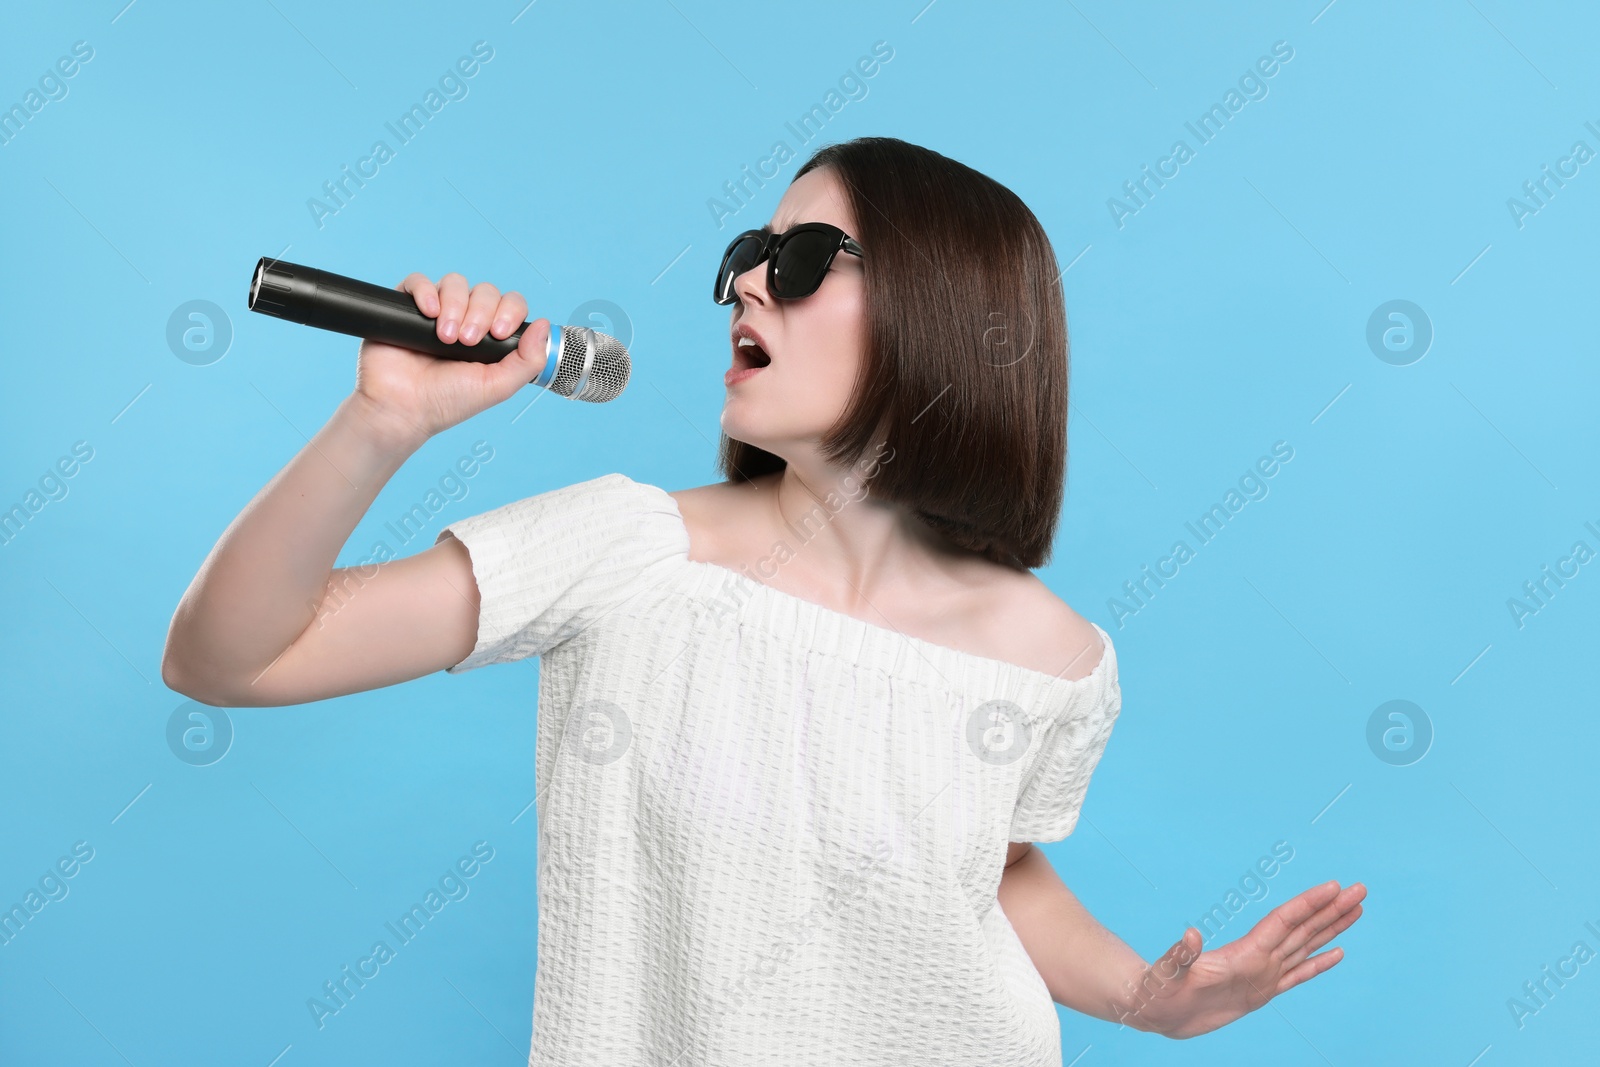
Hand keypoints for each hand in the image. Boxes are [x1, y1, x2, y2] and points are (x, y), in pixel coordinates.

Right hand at [351, 271, 550, 447]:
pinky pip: (419, 281)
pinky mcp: (407, 307)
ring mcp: (436, 311)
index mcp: (490, 337)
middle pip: (484, 292)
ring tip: (445, 337)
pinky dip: (426, 291)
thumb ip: (528, 360)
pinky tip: (429, 313)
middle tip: (466, 341)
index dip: (509, 311)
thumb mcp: (497, 386)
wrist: (402, 408)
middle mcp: (465, 320)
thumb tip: (545, 325)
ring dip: (455, 306)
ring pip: (455, 283)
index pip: (510, 304)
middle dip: (479, 313)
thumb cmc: (447, 401)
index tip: (498, 333)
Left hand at [1114, 879, 1365, 1038]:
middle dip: (1332, 909)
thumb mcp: (1167, 973)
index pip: (1285, 921)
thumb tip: (1190, 933)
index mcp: (1244, 952)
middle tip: (1360, 889)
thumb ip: (1181, 954)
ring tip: (1356, 910)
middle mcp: (1258, 957)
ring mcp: (1262, 973)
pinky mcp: (1261, 992)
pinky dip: (1319, 964)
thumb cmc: (1159, 991)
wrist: (1154, 1010)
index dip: (1310, 904)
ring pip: (1306, 946)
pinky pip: (1298, 975)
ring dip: (1332, 929)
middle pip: (1304, 927)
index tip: (1335, 886)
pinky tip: (1338, 952)